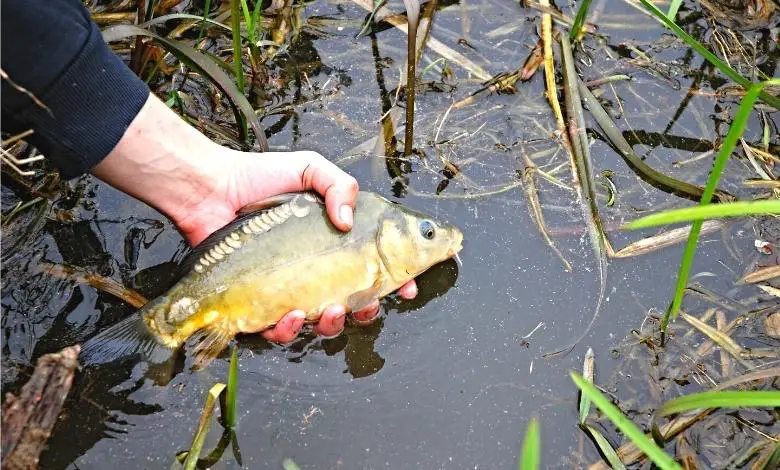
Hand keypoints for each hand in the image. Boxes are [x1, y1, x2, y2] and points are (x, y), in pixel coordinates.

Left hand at [92, 93, 417, 341]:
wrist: (210, 191)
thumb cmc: (258, 178)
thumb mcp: (308, 168)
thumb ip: (339, 185)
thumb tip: (349, 221)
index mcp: (334, 242)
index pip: (374, 267)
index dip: (395, 281)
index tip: (407, 287)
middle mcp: (315, 269)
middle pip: (354, 303)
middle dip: (367, 311)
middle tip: (367, 304)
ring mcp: (288, 289)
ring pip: (321, 323)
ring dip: (332, 324)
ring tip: (330, 311)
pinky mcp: (259, 304)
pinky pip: (280, 330)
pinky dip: (289, 329)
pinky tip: (290, 315)